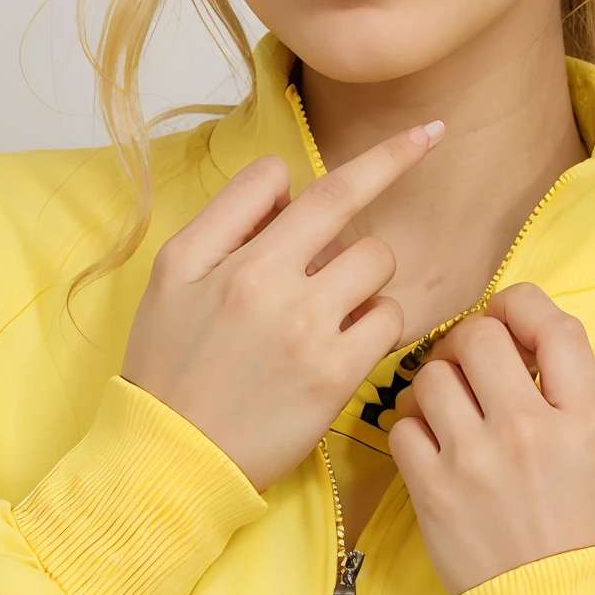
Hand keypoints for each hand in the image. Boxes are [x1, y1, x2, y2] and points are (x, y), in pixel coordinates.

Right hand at [122, 122, 442, 491]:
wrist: (171, 459)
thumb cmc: (169, 366)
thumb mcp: (172, 275)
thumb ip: (228, 217)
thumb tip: (287, 184)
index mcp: (230, 257)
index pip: (310, 182)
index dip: (377, 158)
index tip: (425, 136)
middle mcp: (269, 285)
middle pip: (351, 214)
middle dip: (363, 222)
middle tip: (332, 257)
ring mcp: (307, 331)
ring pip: (376, 265)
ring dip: (364, 279)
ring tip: (328, 310)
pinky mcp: (335, 376)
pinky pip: (389, 322)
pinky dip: (376, 325)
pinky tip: (345, 343)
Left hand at [388, 283, 594, 594]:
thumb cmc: (592, 543)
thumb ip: (582, 402)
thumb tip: (539, 355)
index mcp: (586, 419)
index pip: (553, 324)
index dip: (526, 305)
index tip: (513, 316)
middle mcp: (528, 429)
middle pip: (480, 335)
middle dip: (474, 337)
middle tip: (474, 360)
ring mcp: (474, 459)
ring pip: (431, 374)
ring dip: (439, 380)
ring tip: (451, 404)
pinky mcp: (432, 490)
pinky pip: (402, 425)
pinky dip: (413, 426)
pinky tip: (432, 441)